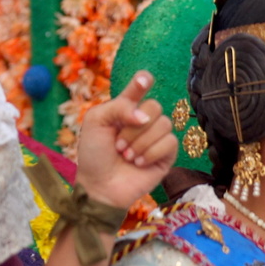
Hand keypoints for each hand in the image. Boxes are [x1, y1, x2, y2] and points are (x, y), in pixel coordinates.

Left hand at [73, 71, 176, 209]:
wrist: (100, 185)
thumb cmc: (94, 154)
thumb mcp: (96, 122)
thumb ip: (118, 107)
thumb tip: (144, 116)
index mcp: (126, 108)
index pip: (140, 87)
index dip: (143, 81)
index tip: (144, 80)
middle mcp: (143, 120)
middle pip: (154, 106)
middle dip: (134, 127)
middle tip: (118, 144)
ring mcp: (156, 137)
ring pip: (164, 124)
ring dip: (141, 142)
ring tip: (126, 156)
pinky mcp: (166, 155)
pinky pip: (170, 142)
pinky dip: (151, 153)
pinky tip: (138, 163)